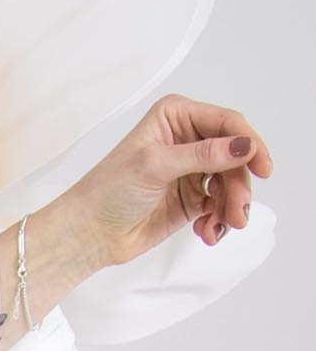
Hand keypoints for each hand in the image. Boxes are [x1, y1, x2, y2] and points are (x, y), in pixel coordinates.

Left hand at [62, 93, 272, 269]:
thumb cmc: (108, 191)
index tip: (262, 167)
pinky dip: (220, 219)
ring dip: (232, 206)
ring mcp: (192, 169)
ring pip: (232, 182)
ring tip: (220, 226)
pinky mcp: (192, 198)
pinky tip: (207, 232)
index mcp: (176, 116)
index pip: (226, 123)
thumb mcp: (156, 165)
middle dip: (239, 184)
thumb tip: (244, 146)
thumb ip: (203, 155)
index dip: (249, 143)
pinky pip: (221, 205)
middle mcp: (187, 139)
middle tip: (236, 211)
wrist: (88, 234)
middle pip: (235, 156)